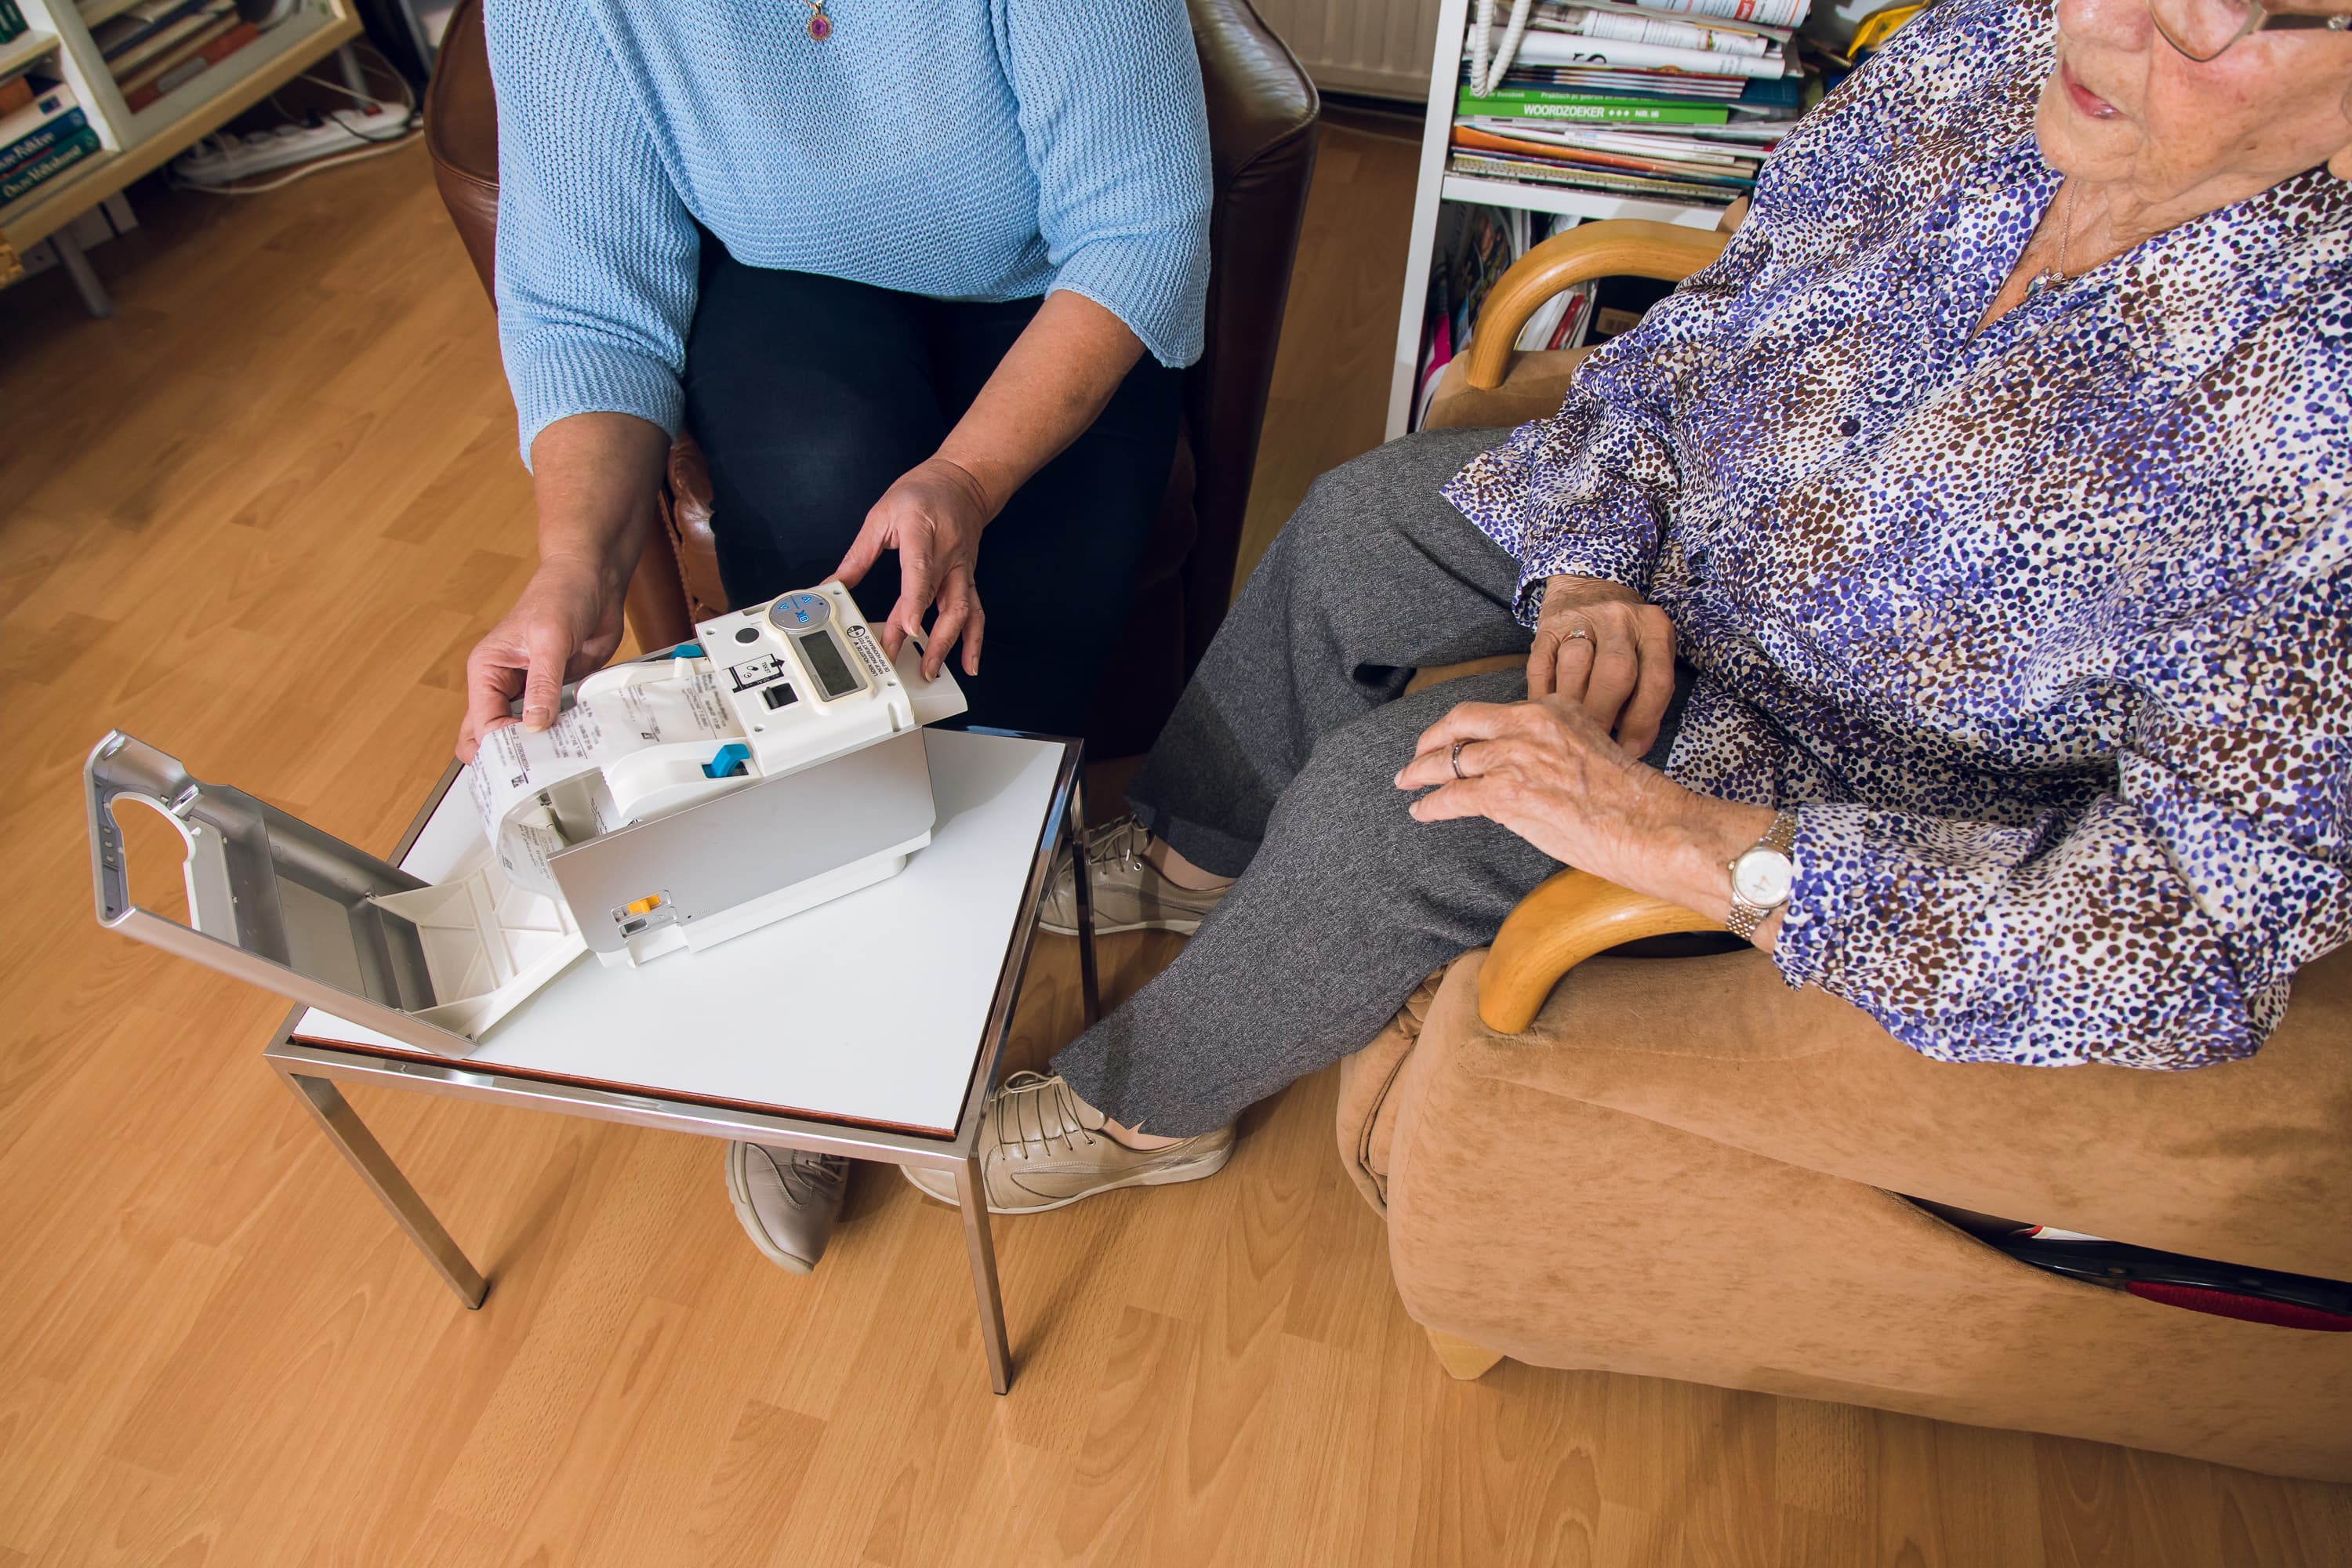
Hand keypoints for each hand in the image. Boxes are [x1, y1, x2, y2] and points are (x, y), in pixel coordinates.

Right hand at [456, 553, 624, 761]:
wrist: (594, 580)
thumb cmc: (561, 594)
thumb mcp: (550, 639)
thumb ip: (543, 683)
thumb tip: (535, 725)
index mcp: (487, 669)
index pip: (483, 721)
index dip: (502, 745)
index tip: (528, 761)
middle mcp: (504, 684)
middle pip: (492, 735)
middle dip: (511, 756)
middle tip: (535, 774)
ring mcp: (531, 692)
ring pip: (523, 735)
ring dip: (539, 749)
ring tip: (559, 764)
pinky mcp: (557, 694)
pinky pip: (554, 725)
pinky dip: (563, 736)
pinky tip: (578, 746)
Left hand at [834, 456, 992, 680]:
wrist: (963, 483)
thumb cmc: (922, 494)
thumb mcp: (881, 516)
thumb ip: (858, 555)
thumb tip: (834, 583)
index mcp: (922, 533)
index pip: (920, 572)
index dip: (915, 601)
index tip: (909, 627)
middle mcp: (947, 556)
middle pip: (944, 602)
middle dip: (930, 638)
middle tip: (913, 665)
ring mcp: (962, 570)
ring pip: (964, 612)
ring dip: (951, 646)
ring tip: (934, 670)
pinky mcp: (968, 579)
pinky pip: (975, 612)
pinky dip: (973, 640)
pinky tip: (968, 663)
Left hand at [1394, 695, 1771, 919]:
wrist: (1652, 824)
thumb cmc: (1634, 802)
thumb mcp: (1593, 750)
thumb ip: (1555, 750)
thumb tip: (1526, 773)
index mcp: (1554, 708)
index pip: (1495, 711)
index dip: (1469, 726)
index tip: (1456, 736)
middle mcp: (1530, 724)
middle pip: (1462, 724)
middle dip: (1432, 739)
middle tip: (1418, 754)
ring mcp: (1515, 757)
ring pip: (1450, 759)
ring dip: (1422, 772)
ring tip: (1408, 781)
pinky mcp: (1506, 794)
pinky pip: (1453, 796)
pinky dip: (1431, 804)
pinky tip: (1421, 811)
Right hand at [1528, 575, 1675, 757]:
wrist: (1590, 588)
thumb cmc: (1625, 637)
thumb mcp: (1648, 654)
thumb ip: (1645, 695)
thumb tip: (1629, 748)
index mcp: (1654, 628)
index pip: (1656, 680)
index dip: (1643, 722)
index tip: (1630, 751)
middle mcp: (1619, 619)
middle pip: (1615, 673)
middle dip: (1605, 717)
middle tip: (1596, 745)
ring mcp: (1580, 620)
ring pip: (1575, 667)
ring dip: (1573, 708)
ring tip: (1572, 733)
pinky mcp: (1547, 628)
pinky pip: (1541, 668)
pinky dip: (1544, 697)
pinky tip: (1550, 714)